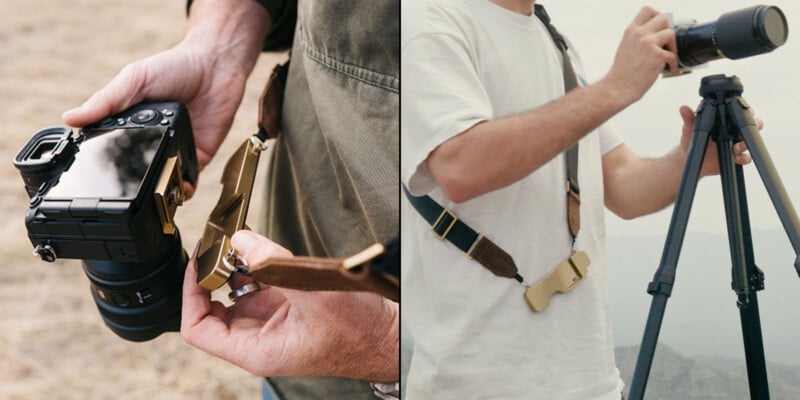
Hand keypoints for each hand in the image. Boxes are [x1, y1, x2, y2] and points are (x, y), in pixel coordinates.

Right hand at [62, 0, 269, 197]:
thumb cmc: (174, 67)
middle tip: (124, 195)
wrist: (215, 65)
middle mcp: (153, 140)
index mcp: (131, 124)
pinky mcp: (198, 155)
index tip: (92, 180)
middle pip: (137, 170)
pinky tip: (179, 190)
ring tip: (152, 197)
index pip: (112, 149)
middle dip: (131, 185)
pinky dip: (184, 189)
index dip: (102, 164)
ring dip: (158, 191)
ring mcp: (176, 149)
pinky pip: (189, 179)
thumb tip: (70, 118)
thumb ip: (107, 100)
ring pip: (163, 180)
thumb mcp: (133, 80)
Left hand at [180, 230, 399, 381]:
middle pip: (215, 308)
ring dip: (234, 266)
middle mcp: (259, 339)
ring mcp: (272, 323)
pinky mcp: (288, 309)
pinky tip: (258, 247)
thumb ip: (273, 265)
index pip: (199, 330)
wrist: (389, 337)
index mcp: (257, 350)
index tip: (197, 265)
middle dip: (212, 275)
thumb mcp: (313, 293)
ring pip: (238, 293)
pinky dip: (256, 265)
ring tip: (236, 240)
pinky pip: (261, 285)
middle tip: (215, 244)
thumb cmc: (359, 333)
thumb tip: (241, 241)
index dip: (190, 296)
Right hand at [605, 7, 676, 104]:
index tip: (659, 26)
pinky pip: (673, 55)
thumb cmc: (621, 72)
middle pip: (663, 18)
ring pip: (671, 33)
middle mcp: (639, 34)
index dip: (657, 16)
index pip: (647, 10)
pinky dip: (673, 64)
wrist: (618, 88)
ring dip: (672, 45)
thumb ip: (638, 38)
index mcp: (631, 31)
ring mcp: (649, 44)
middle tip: (666, 41)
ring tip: (668, 55)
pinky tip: (669, 69)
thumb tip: (654, 35)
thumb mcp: (625, 47)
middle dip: (668, 29)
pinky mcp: (658, 56)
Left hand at [677, 105, 761, 175]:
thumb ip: (689, 118)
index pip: (742, 113)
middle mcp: (734, 132)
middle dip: (755, 126)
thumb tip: (683, 108)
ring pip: (749, 143)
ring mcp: (736, 145)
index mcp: (726, 121)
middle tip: (746, 131)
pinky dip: (744, 158)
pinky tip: (737, 158)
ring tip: (736, 148)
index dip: (748, 112)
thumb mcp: (690, 128)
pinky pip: (745, 158)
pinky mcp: (735, 157)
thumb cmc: (691, 138)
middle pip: (752, 126)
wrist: (688, 157)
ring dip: (746, 145)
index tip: (748, 112)